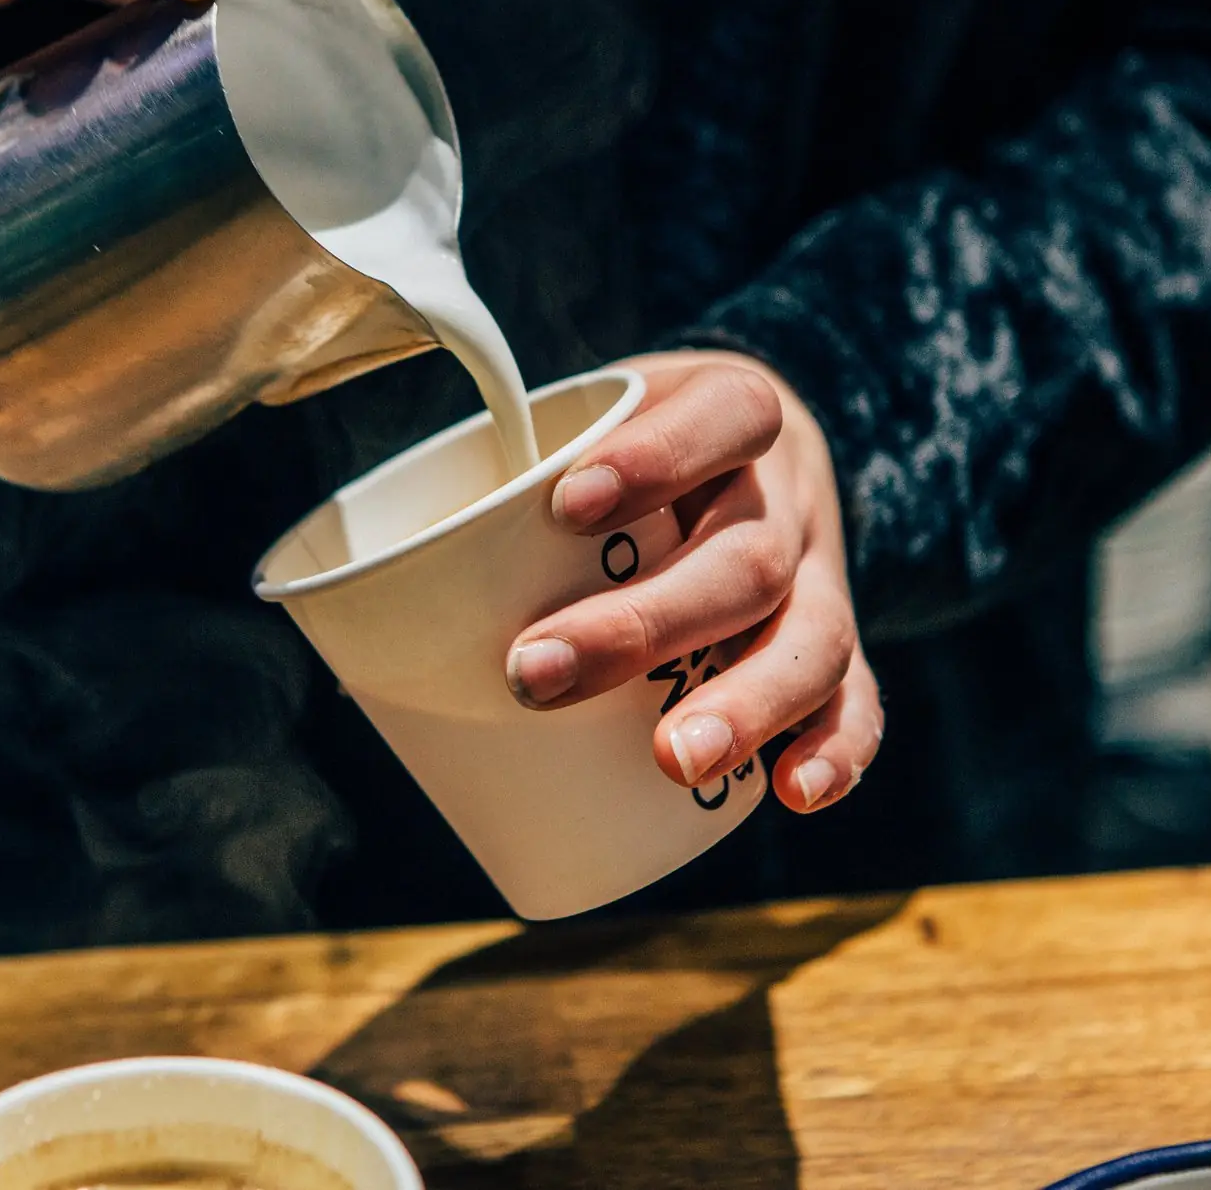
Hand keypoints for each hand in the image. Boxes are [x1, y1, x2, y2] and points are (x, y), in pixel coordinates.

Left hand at [504, 352, 883, 813]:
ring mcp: (820, 577)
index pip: (722, 419)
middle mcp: (786, 499)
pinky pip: (860, 698)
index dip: (656, 458)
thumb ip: (510, 485)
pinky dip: (837, 748)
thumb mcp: (587, 422)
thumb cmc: (631, 456)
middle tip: (534, 674)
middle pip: (745, 556)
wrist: (759, 450)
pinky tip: (794, 793)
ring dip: (744, 703)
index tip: (564, 507)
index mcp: (730, 418)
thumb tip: (350, 606)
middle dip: (645, 624)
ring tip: (674, 760)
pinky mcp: (834, 645)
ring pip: (810, 637)